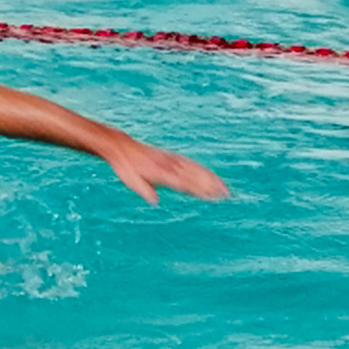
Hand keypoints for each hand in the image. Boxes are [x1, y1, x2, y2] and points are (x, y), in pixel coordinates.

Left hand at [104, 138, 229, 205]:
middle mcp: (170, 165)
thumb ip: (144, 189)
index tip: (212, 195)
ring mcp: (172, 160)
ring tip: (223, 187)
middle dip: (211, 185)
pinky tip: (209, 175)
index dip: (199, 189)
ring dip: (210, 178)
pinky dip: (201, 170)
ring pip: (195, 169)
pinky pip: (190, 164)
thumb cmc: (126, 166)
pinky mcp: (171, 158)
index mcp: (161, 172)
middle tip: (226, 193)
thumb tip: (155, 201)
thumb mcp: (131, 180)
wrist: (123, 147)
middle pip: (194, 176)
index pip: (184, 182)